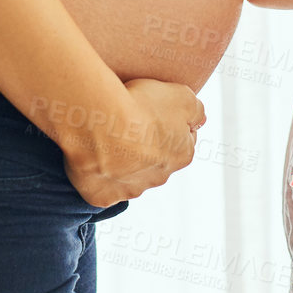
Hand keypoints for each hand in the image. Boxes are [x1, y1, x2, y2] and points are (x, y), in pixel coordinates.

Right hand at [62, 78, 203, 207]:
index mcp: (182, 155)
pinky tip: (92, 158)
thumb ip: (196, 110)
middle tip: (127, 124)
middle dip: (145, 145)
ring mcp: (131, 189)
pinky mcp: (104, 196)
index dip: (166, 123)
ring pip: (129, 176)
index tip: (150, 112)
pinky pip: (103, 188)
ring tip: (105, 137)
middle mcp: (160, 177)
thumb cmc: (141, 106)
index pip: (181, 139)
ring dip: (122, 161)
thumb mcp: (182, 96)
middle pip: (155, 160)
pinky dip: (98, 176)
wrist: (101, 124)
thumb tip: (200, 121)